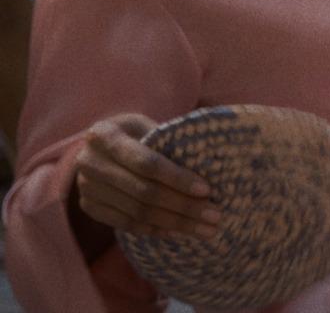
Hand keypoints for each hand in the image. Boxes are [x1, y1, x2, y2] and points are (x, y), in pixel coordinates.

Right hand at [72, 113, 219, 239]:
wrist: (97, 146)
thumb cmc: (133, 132)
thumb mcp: (147, 125)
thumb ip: (169, 140)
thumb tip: (210, 162)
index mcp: (105, 134)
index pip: (147, 163)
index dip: (177, 178)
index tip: (207, 190)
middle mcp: (90, 162)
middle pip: (144, 192)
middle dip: (183, 206)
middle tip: (214, 216)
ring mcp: (86, 188)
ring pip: (137, 212)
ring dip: (175, 223)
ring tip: (205, 229)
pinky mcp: (89, 207)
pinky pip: (126, 223)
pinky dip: (154, 229)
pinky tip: (178, 232)